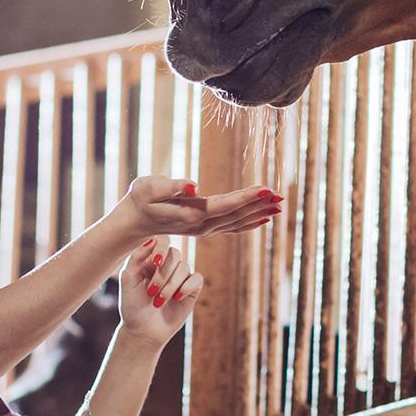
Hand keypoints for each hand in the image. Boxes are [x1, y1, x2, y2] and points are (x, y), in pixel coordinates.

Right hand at [104, 176, 282, 238]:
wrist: (133, 221)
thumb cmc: (139, 200)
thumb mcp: (149, 188)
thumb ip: (171, 187)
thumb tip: (194, 186)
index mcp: (191, 214)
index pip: (225, 205)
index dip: (247, 197)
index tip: (266, 189)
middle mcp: (201, 225)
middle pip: (237, 215)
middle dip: (260, 205)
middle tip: (282, 196)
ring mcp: (204, 229)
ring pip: (237, 222)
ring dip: (259, 214)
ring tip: (279, 205)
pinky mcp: (204, 228)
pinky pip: (232, 227)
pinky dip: (249, 223)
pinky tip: (263, 219)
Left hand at [116, 239, 199, 347]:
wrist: (143, 331)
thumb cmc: (132, 306)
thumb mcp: (128, 280)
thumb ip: (136, 258)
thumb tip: (151, 239)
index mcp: (150, 259)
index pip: (161, 242)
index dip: (161, 249)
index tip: (155, 262)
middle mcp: (167, 265)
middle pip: (174, 254)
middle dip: (163, 274)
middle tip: (151, 291)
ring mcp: (180, 276)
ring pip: (184, 268)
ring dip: (171, 286)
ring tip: (158, 301)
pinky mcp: (191, 289)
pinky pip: (197, 278)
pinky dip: (187, 287)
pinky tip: (176, 298)